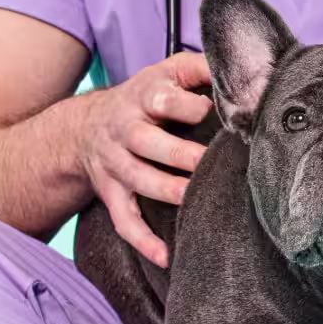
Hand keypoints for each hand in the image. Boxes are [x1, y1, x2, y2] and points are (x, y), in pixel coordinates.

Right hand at [74, 51, 214, 268]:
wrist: (86, 126)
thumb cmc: (144, 97)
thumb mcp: (167, 71)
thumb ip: (200, 67)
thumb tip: (236, 67)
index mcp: (143, 96)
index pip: (162, 99)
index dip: (188, 106)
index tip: (214, 112)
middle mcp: (125, 129)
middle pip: (146, 141)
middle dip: (178, 153)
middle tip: (209, 162)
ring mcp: (115, 163)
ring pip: (137, 179)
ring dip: (166, 191)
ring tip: (195, 200)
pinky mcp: (111, 193)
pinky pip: (124, 220)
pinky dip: (143, 241)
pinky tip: (166, 256)